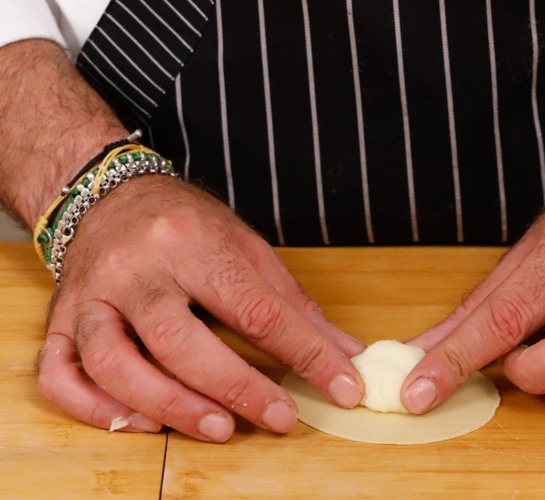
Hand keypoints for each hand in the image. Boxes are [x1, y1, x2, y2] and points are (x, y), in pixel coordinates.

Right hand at [35, 176, 364, 441]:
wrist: (109, 194)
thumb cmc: (186, 224)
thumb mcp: (248, 248)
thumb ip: (294, 305)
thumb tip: (345, 354)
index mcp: (193, 243)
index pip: (256, 308)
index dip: (305, 353)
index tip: (342, 386)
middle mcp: (137, 269)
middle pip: (179, 339)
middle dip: (235, 387)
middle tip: (280, 418)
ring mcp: (92, 296)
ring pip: (114, 362)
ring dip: (168, 405)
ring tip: (218, 428)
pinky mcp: (61, 318)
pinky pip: (59, 373)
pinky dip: (94, 408)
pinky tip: (139, 424)